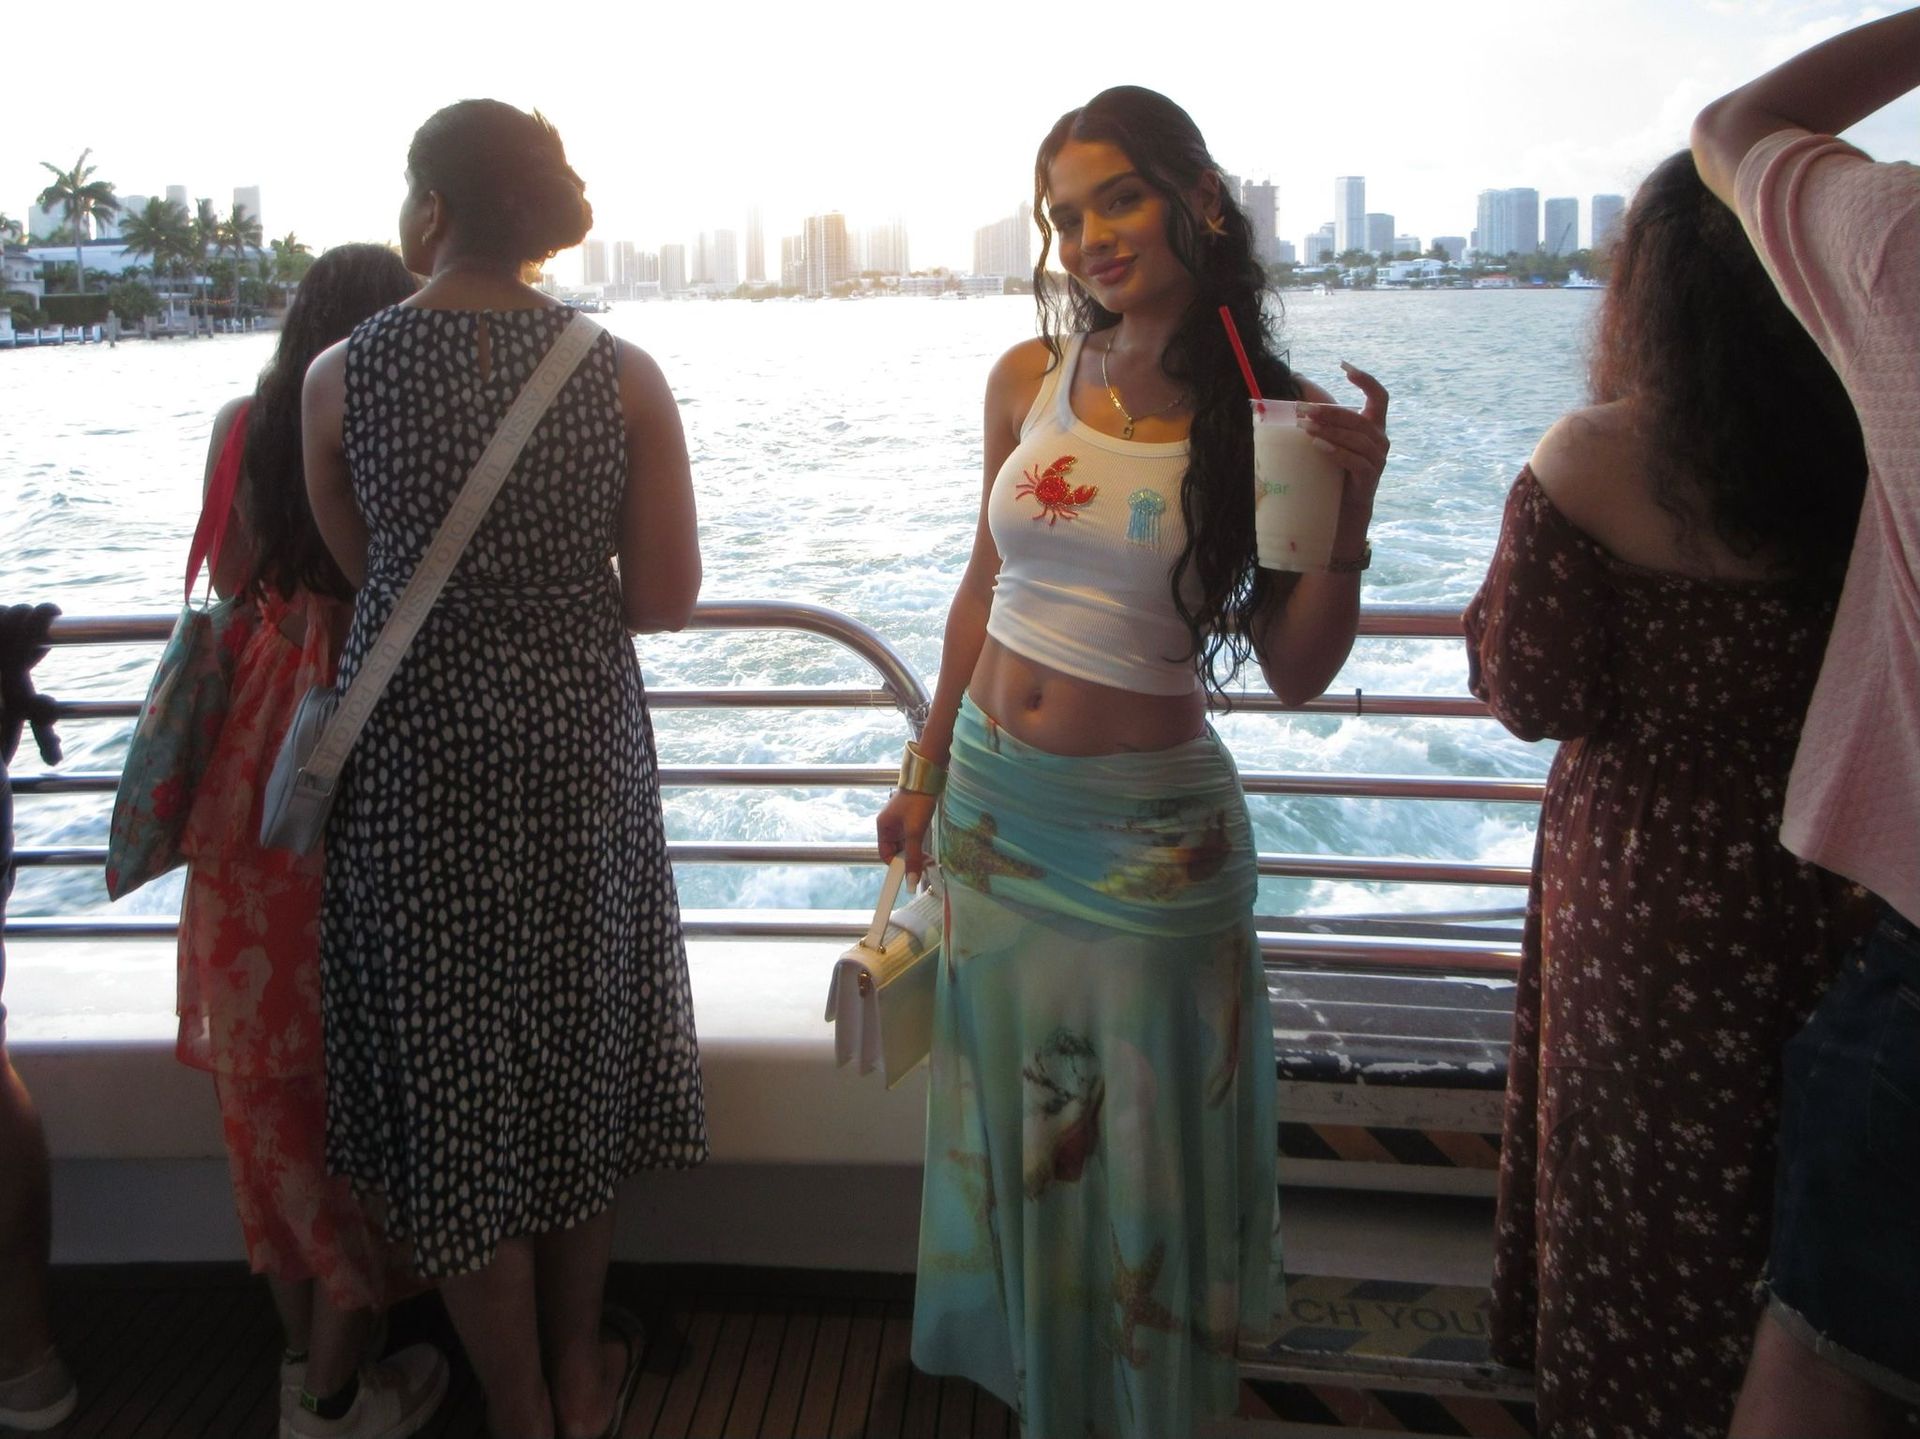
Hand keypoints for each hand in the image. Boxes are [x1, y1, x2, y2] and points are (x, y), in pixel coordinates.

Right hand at [876, 788, 938, 880]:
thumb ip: (913, 857)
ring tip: (928, 859)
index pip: (885, 855)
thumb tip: (911, 880)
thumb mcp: (915, 832)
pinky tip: (928, 848)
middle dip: (909, 859)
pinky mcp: (911, 819)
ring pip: (906, 845)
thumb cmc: (917, 801)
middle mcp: (889, 826)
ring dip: (916, 852)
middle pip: (897, 851)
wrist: (927, 778)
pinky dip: (919, 844)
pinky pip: (912, 837)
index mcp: (883, 828)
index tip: (908, 875)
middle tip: (923, 866)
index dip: (896, 866)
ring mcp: (900, 822)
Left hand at [1301, 361, 1390, 534]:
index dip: (1366, 380)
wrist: (1345, 506)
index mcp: (1374, 424)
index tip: (1344, 366)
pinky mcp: (1370, 476)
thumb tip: (1296, 379)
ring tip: (1305, 427)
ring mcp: (1378, 458)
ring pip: (1357, 439)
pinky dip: (1336, 452)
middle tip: (1304, 409)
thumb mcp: (1330, 436)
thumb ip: (1320, 412)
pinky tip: (1318, 446)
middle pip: (1359, 418)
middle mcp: (1380, 439)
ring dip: (1330, 431)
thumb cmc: (1336, 466)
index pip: (1379, 396)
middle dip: (1330, 412)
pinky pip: (1356, 461)